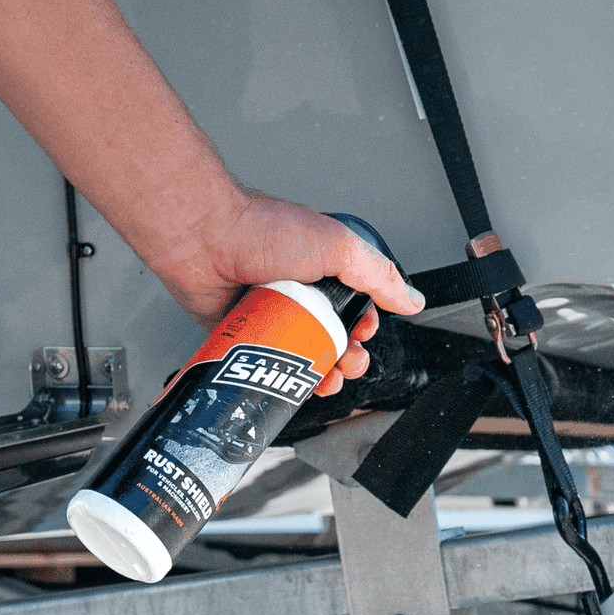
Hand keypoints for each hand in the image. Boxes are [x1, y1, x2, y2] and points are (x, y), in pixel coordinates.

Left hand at [148, 190, 424, 394]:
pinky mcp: (243, 332)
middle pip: (334, 337)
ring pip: (304, 355)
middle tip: (347, 362)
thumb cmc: (260, 229)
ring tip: (326, 379)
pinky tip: (288, 385)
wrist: (201, 237)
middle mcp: (299, 291)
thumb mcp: (338, 247)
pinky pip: (267, 363)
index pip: (358, 309)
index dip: (366, 329)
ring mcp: (271, 313)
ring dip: (321, 373)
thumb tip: (412, 300)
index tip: (363, 336)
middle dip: (348, 357)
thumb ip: (379, 275)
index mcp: (325, 269)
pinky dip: (279, 378)